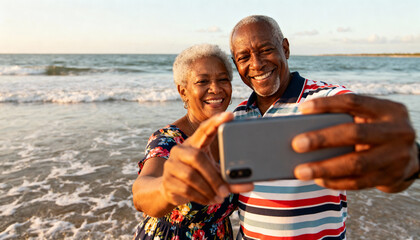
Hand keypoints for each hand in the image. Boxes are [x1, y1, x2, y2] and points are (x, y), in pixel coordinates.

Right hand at [160, 112, 253, 205]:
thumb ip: (231, 180)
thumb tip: (250, 184)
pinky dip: (201, 197)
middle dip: (213, 176)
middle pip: (197, 157)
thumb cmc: (198, 177)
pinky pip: (185, 189)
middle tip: (226, 190)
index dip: (216, 122)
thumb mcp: (215, 175)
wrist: (169, 190)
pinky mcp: (167, 181)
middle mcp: (180, 150)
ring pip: (191, 176)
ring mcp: (171, 165)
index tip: (230, 115)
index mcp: (194, 143)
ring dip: (208, 189)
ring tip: (219, 197)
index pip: (204, 129)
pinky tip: (209, 200)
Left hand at [292, 94, 417, 191]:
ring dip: (325, 168)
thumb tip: (303, 129)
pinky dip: (336, 182)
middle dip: (322, 139)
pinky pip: (359, 182)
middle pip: (355, 133)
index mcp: (389, 109)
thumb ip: (344, 119)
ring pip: (356, 163)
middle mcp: (397, 131)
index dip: (327, 104)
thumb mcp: (368, 120)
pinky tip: (318, 180)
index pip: (354, 102)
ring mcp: (397, 156)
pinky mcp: (392, 177)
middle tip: (295, 144)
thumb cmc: (374, 132)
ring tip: (300, 171)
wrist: (409, 157)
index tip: (302, 109)